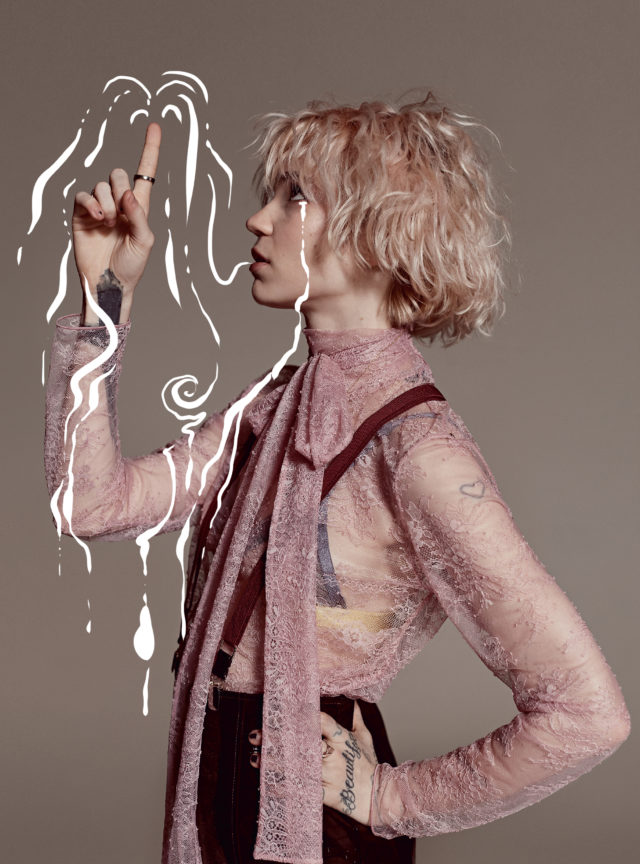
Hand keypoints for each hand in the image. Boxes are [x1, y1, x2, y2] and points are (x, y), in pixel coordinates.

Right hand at [72, 122, 160, 323]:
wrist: (109, 284)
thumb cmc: (131, 266)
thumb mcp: (144, 242)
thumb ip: (139, 216)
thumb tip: (127, 194)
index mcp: (139, 207)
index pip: (146, 173)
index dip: (150, 149)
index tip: (154, 126)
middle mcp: (119, 203)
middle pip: (119, 173)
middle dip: (120, 187)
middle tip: (121, 214)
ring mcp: (99, 208)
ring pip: (101, 185)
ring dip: (106, 202)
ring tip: (108, 224)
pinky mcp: (82, 215)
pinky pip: (83, 196)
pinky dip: (91, 203)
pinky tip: (98, 218)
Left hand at [246, 701, 377, 826]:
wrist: (379, 796)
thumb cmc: (369, 764)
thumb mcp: (364, 737)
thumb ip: (355, 718)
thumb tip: (351, 698)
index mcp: (342, 739)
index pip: (323, 722)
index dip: (304, 715)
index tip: (285, 710)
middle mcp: (334, 756)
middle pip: (305, 744)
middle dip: (281, 739)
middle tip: (258, 733)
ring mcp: (330, 776)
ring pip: (300, 767)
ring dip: (276, 763)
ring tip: (256, 756)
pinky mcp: (327, 795)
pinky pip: (304, 791)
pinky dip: (285, 789)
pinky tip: (268, 784)